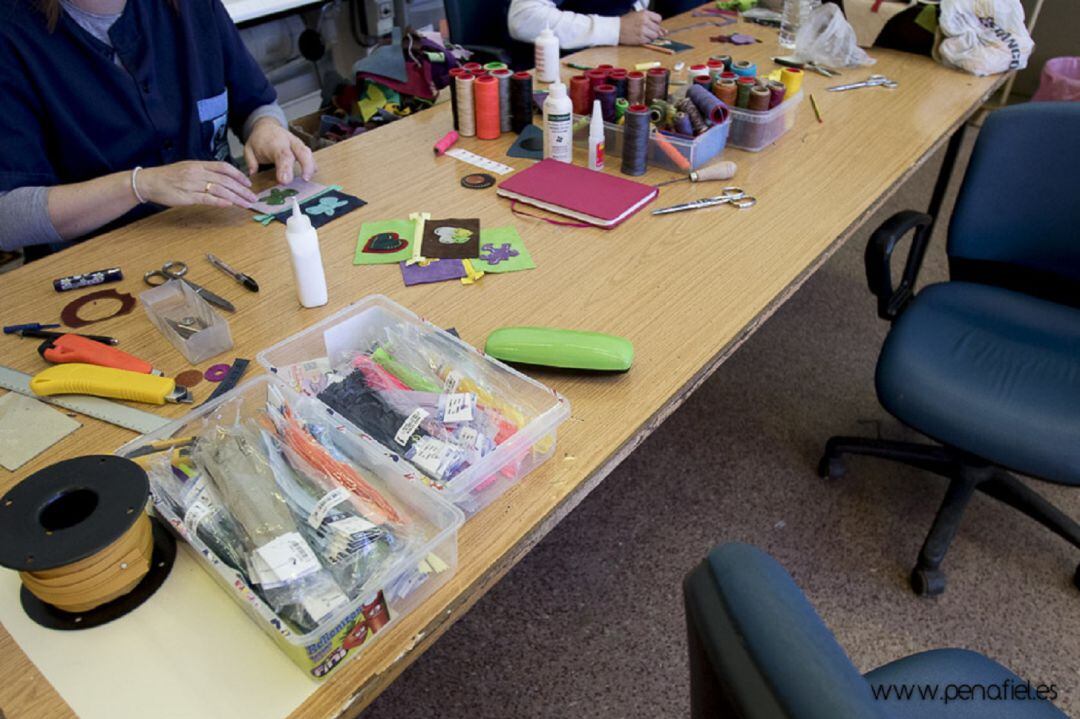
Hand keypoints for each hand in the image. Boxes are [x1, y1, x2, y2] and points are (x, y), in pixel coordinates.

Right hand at [138, 161, 257, 208]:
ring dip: (236, 197)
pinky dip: (220, 201)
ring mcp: (192, 184)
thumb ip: (205, 172)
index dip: (239, 175)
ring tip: (247, 204)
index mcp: (199, 164)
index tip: (249, 184)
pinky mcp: (187, 196)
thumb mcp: (188, 168)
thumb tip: (223, 179)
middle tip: (254, 198)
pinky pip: (206, 198)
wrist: (148, 181)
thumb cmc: (169, 177)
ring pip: (219, 189)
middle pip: (226, 180)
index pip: (224, 167)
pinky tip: (230, 204)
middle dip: (242, 190)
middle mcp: (197, 172)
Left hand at [243, 117, 317, 184]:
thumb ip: (251, 162)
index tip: (285, 181)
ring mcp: (296, 143)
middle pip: (300, 151)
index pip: (282, 155)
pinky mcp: (302, 147)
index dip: (285, 168)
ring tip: (308, 178)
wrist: (267, 127)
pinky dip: (312, 164)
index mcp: (274, 142)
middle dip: (305, 165)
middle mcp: (288, 141)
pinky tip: (312, 173)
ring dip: (310, 166)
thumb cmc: (259, 140)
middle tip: (305, 179)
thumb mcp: (249, 149)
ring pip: (307, 152)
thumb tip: (253, 173)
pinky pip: (309, 155)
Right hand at [619, 10, 664, 44]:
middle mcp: (644, 22)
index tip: (652, 24)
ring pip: (654, 36)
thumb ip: (650, 20)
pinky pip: (649, 41)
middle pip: (657, 28)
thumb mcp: (638, 15)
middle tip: (647, 30)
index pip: (659, 19)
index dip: (656, 22)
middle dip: (654, 30)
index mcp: (644, 14)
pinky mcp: (640, 39)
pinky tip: (640, 37)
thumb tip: (664, 31)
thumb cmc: (627, 21)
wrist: (616, 28)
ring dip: (651, 36)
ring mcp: (642, 31)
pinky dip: (646, 40)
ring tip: (644, 34)